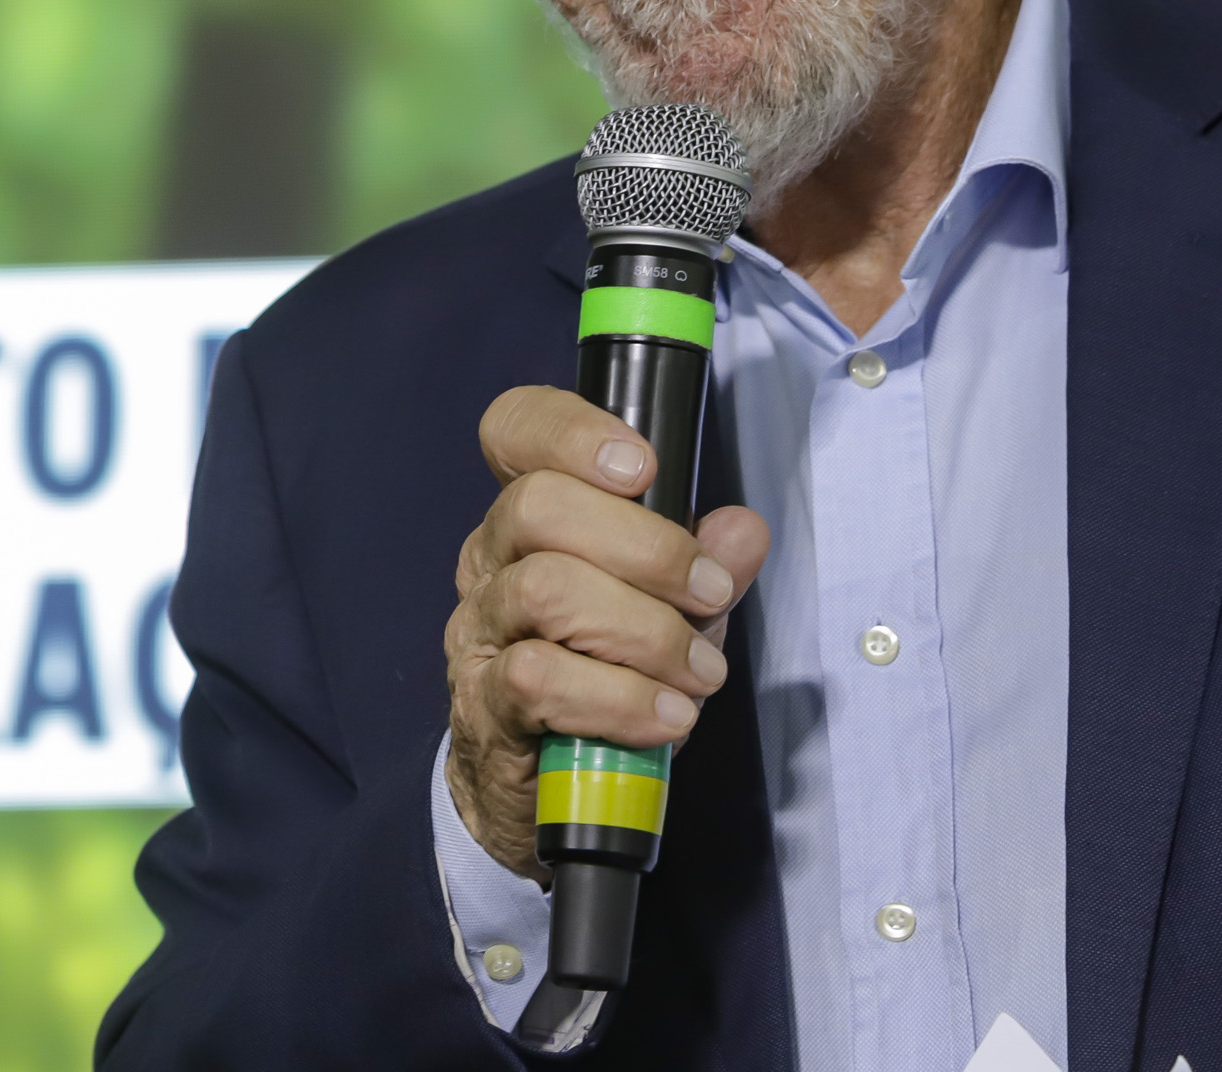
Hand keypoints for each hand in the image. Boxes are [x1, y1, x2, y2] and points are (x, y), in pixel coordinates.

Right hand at [444, 385, 770, 880]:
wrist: (539, 792)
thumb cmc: (602, 680)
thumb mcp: (670, 614)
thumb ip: (706, 567)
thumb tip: (742, 531)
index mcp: (532, 517)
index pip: (513, 431)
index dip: (569, 430)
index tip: (642, 466)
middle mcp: (490, 560)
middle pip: (538, 504)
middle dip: (646, 547)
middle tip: (709, 594)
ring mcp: (479, 631)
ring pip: (544, 589)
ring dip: (645, 631)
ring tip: (699, 672)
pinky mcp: (483, 704)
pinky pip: (540, 679)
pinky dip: (620, 698)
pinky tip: (667, 717)